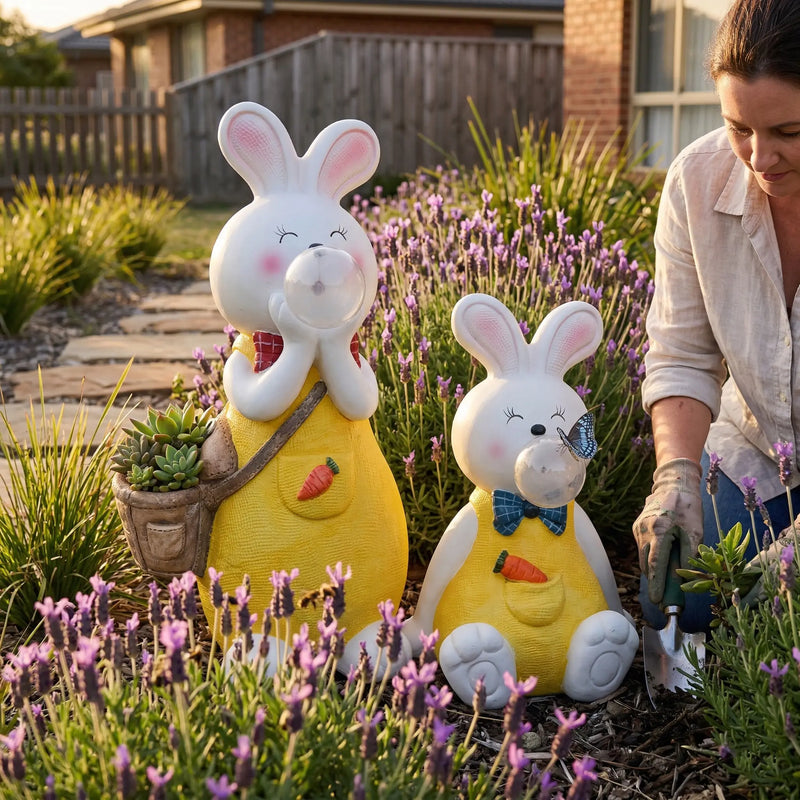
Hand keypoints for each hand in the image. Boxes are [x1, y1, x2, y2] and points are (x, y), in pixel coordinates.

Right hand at [633, 458, 702, 603]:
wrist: (674, 484)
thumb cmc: (688, 507)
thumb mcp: (695, 532)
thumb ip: (688, 555)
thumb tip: (684, 577)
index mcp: (659, 531)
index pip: (655, 565)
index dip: (657, 584)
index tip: (657, 600)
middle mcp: (644, 531)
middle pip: (645, 564)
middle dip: (653, 581)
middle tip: (663, 596)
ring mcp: (638, 528)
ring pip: (642, 556)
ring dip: (651, 569)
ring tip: (664, 580)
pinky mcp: (637, 526)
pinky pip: (642, 547)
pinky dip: (650, 556)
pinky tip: (661, 559)